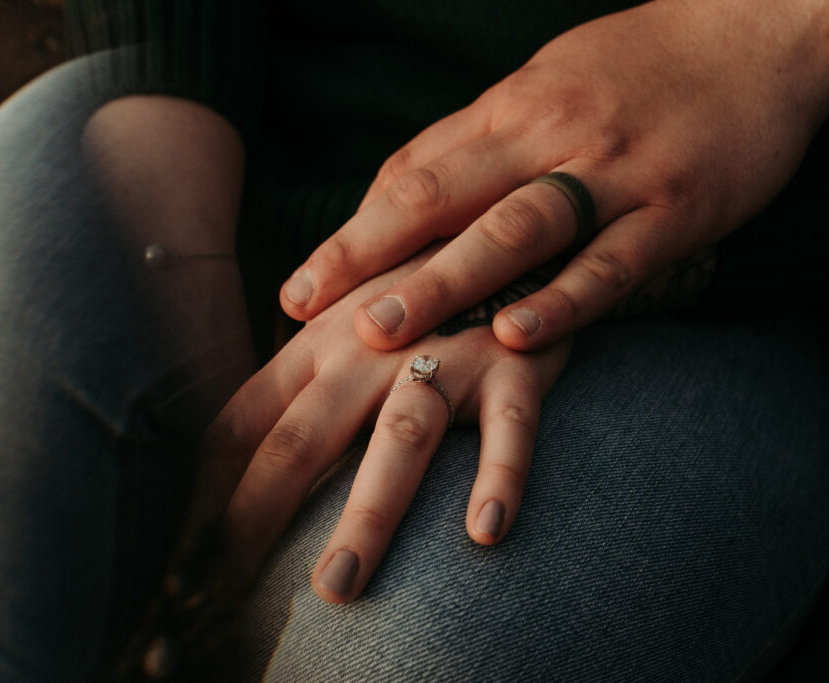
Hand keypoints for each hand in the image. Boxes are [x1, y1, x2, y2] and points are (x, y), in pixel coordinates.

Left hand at [189, 250, 569, 603]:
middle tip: (220, 594)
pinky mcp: (514, 365)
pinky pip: (509, 426)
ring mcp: (442, 355)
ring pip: (397, 439)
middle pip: (298, 441)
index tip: (178, 559)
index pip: (239, 427)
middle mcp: (367, 349)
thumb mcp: (343, 317)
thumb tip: (225, 436)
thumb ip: (294, 370)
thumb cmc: (416, 287)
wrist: (504, 224)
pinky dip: (501, 474)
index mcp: (314, 343)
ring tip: (337, 588)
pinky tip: (485, 531)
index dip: (201, 495)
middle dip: (253, 519)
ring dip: (366, 515)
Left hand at [278, 0, 828, 351]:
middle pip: (440, 197)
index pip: (411, 174)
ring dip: (444, 281)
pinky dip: (563, 300)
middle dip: (365, 255)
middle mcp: (548, 136)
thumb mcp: (541, 87)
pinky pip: (612, 262)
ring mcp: (612, 173)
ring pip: (514, 228)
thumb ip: (472, 143)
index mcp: (509, 111)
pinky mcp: (675, 211)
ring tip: (383, 331)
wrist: (755, 32)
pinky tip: (516, 336)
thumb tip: (392, 193)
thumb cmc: (631, 68)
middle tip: (305, 308)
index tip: (300, 287)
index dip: (351, 234)